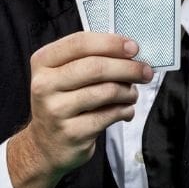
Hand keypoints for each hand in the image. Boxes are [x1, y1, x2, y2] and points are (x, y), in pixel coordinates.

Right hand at [8, 31, 152, 187]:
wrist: (45, 145)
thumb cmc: (62, 102)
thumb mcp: (63, 76)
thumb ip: (89, 60)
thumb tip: (129, 54)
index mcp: (43, 62)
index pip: (79, 43)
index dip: (111, 43)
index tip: (134, 48)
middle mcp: (44, 85)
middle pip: (96, 67)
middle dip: (128, 68)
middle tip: (145, 71)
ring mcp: (56, 110)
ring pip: (106, 91)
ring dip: (128, 92)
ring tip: (132, 94)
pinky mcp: (72, 132)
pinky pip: (109, 115)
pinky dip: (125, 110)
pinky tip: (126, 110)